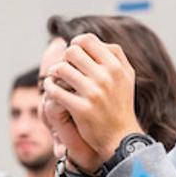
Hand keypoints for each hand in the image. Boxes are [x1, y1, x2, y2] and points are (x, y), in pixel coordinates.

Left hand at [45, 33, 143, 160]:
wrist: (121, 136)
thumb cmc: (121, 103)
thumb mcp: (126, 75)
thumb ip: (114, 54)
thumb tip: (90, 39)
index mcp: (116, 66)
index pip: (88, 40)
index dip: (76, 42)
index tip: (73, 53)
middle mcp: (106, 76)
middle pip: (72, 51)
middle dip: (65, 58)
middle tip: (64, 67)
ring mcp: (93, 93)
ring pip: (61, 69)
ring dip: (54, 72)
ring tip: (54, 77)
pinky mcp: (81, 108)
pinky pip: (55, 90)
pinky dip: (49, 88)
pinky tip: (50, 90)